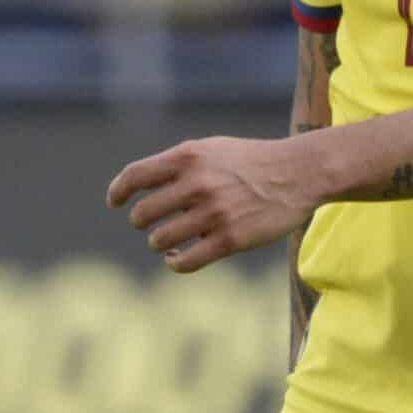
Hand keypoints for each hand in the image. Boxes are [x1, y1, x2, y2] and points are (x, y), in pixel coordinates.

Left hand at [106, 135, 315, 273]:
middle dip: (143, 222)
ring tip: (169, 240)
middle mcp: (197, 184)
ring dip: (159, 243)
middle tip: (153, 223)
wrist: (297, 173)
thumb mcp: (212, 149)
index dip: (118, 191)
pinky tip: (177, 258)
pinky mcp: (230, 240)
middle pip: (143, 214)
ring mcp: (214, 213)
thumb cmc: (250, 161)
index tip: (115, 202)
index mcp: (189, 157)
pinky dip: (174, 263)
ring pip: (160, 240)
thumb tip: (138, 187)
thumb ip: (177, 164)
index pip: (135, 176)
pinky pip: (185, 262)